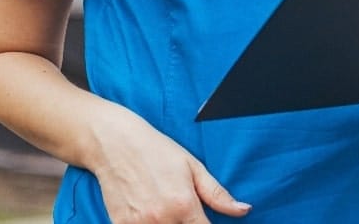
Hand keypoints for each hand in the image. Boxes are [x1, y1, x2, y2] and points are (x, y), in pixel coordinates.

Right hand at [89, 109, 250, 222]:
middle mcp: (162, 219)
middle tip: (182, 211)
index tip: (206, 223)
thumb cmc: (156, 150)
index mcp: (184, 205)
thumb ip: (217, 194)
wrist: (114, 142)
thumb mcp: (192, 166)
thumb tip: (244, 210)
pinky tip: (150, 215)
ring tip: (166, 211)